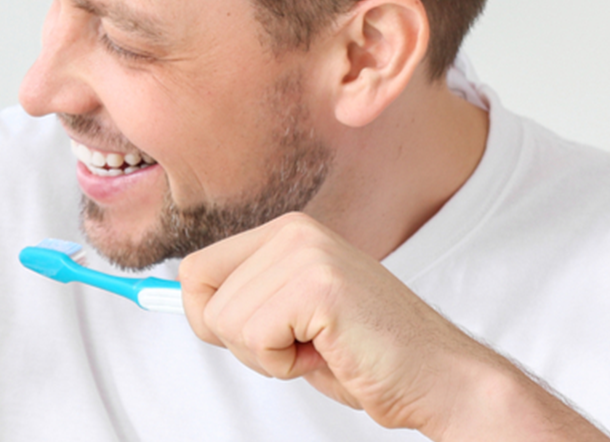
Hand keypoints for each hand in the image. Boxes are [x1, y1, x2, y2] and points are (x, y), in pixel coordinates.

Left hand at [178, 213, 607, 439]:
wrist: (437, 378)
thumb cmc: (368, 357)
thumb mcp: (291, 319)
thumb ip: (243, 300)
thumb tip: (172, 295)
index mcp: (288, 232)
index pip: (195, 271)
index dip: (211, 318)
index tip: (259, 335)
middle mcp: (295, 230)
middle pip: (199, 295)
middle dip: (241, 341)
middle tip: (300, 347)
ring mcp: (307, 253)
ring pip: (223, 321)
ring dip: (267, 356)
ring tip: (322, 349)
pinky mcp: (318, 285)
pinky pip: (252, 336)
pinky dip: (283, 363)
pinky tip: (329, 353)